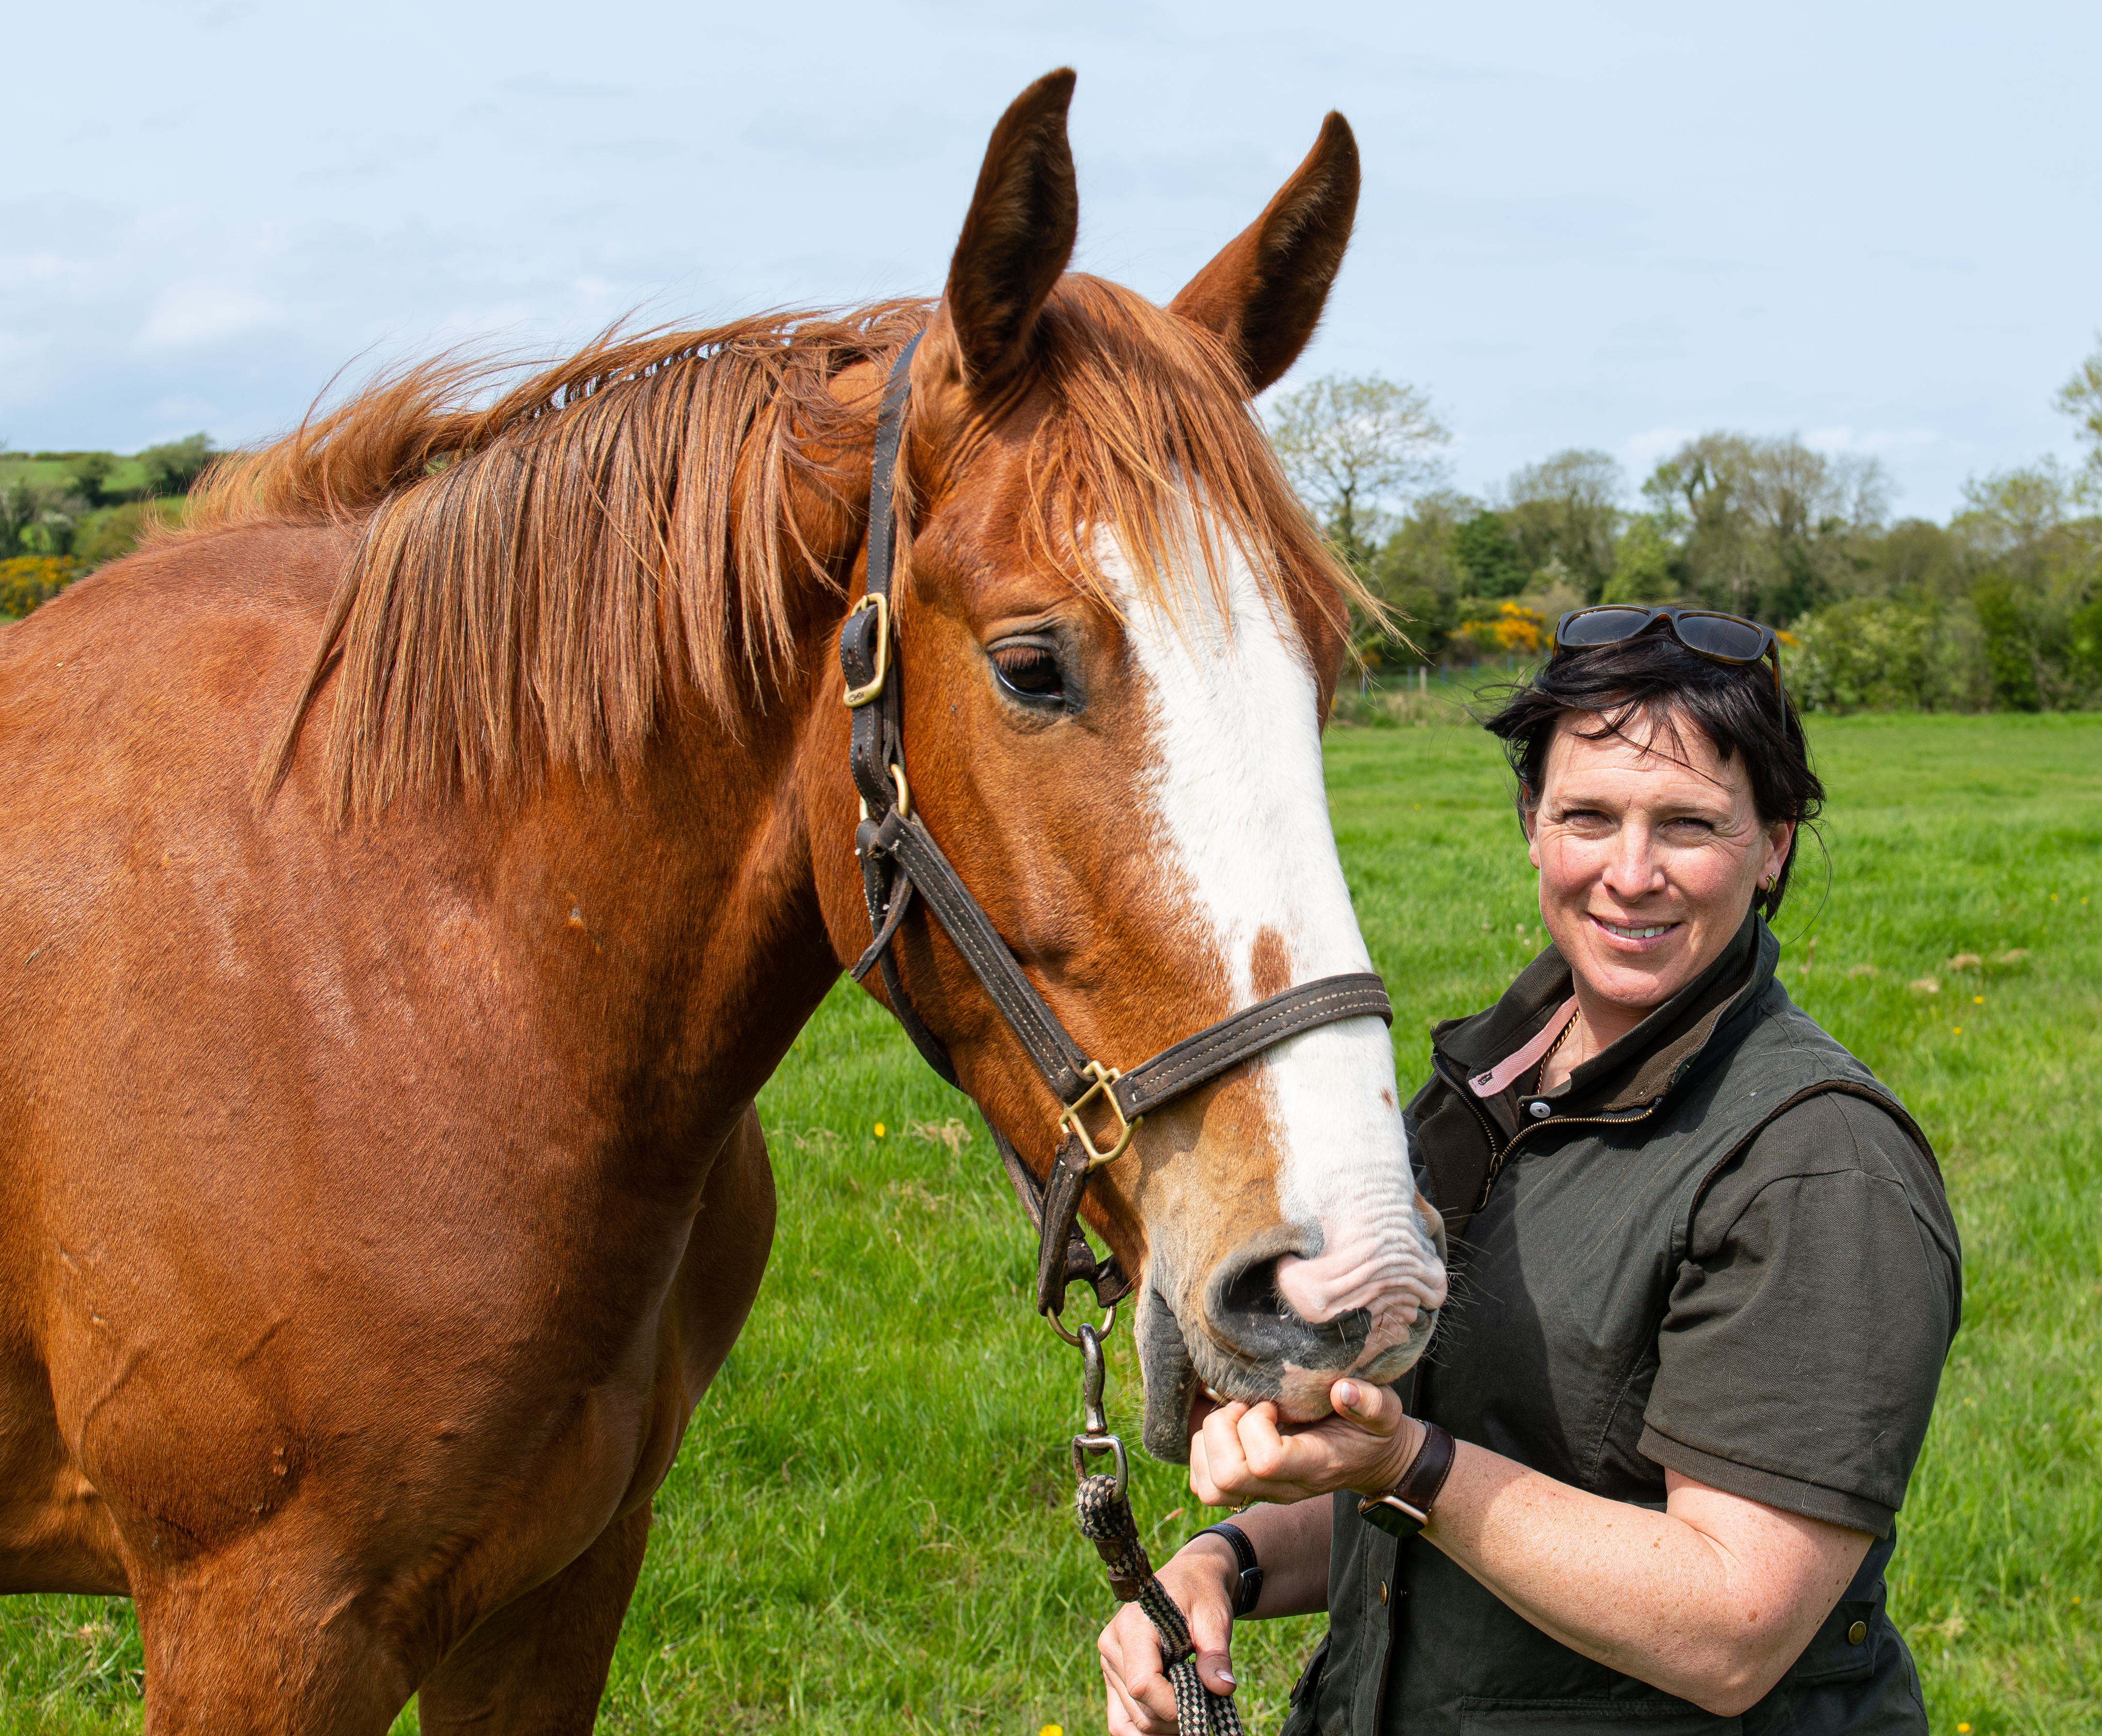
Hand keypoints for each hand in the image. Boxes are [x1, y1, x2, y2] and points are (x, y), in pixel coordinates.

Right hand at [1098, 1534, 1238, 1735]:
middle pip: (1140, 1709)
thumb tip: (1223, 1688)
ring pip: (1132, 1722)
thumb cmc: (1202, 1595)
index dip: (1174, 1704)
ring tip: (1193, 1705)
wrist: (1189, 1580)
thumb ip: (1215, 1654)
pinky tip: (1173, 1723)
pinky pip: (1121, 1721)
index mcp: (1132, 1626)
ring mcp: (1109, 1664)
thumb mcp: (1214, 1618)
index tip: (1205, 1700)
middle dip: (1177, 1718)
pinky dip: (1147, 1731)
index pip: (1143, 1684)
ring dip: (1165, 1726)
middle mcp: (1112, 1646)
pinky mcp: (1113, 1676)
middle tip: (1206, 1701)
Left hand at [1189, 1380, 1426, 1507]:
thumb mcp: (1385, 1412)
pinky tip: (1230, 1427)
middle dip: (1224, 1429)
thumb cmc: (1372, 1430)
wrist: (1368, 1460)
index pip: (1267, 1463)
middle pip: (1227, 1477)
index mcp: (1313, 1465)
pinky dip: (1204, 1449)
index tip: (1271, 1403)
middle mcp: (1282, 1487)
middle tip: (1245, 1405)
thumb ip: (1371, 1403)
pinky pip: (1204, 1483)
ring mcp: (1262, 1493)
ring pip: (1209, 1486)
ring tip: (1237, 1416)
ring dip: (1211, 1440)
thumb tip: (1343, 1391)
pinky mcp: (1247, 1489)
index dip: (1256, 1425)